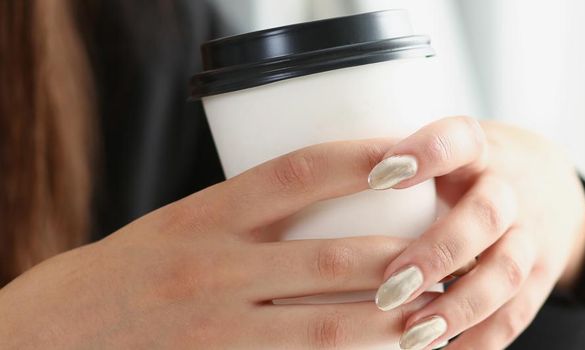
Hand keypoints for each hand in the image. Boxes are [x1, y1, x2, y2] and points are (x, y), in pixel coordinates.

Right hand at [0, 139, 433, 348]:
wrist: (59, 334)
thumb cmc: (134, 272)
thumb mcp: (183, 224)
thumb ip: (253, 216)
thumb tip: (342, 198)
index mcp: (205, 217)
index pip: (296, 174)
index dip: (359, 160)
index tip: (409, 158)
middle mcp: (212, 272)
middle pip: (331, 261)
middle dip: (402, 261)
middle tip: (448, 258)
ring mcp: (218, 330)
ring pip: (328, 330)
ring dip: (392, 325)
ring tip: (437, 315)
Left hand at [368, 116, 584, 349]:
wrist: (553, 186)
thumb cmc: (469, 169)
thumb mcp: (447, 150)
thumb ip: (398, 161)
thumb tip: (306, 186)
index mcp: (480, 149)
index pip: (461, 139)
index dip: (426, 153)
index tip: (378, 175)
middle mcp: (511, 188)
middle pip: (485, 215)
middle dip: (437, 254)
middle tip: (389, 286)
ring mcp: (531, 234)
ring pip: (506, 270)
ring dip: (458, 307)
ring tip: (412, 336)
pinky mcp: (542, 276)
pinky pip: (516, 313)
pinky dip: (481, 340)